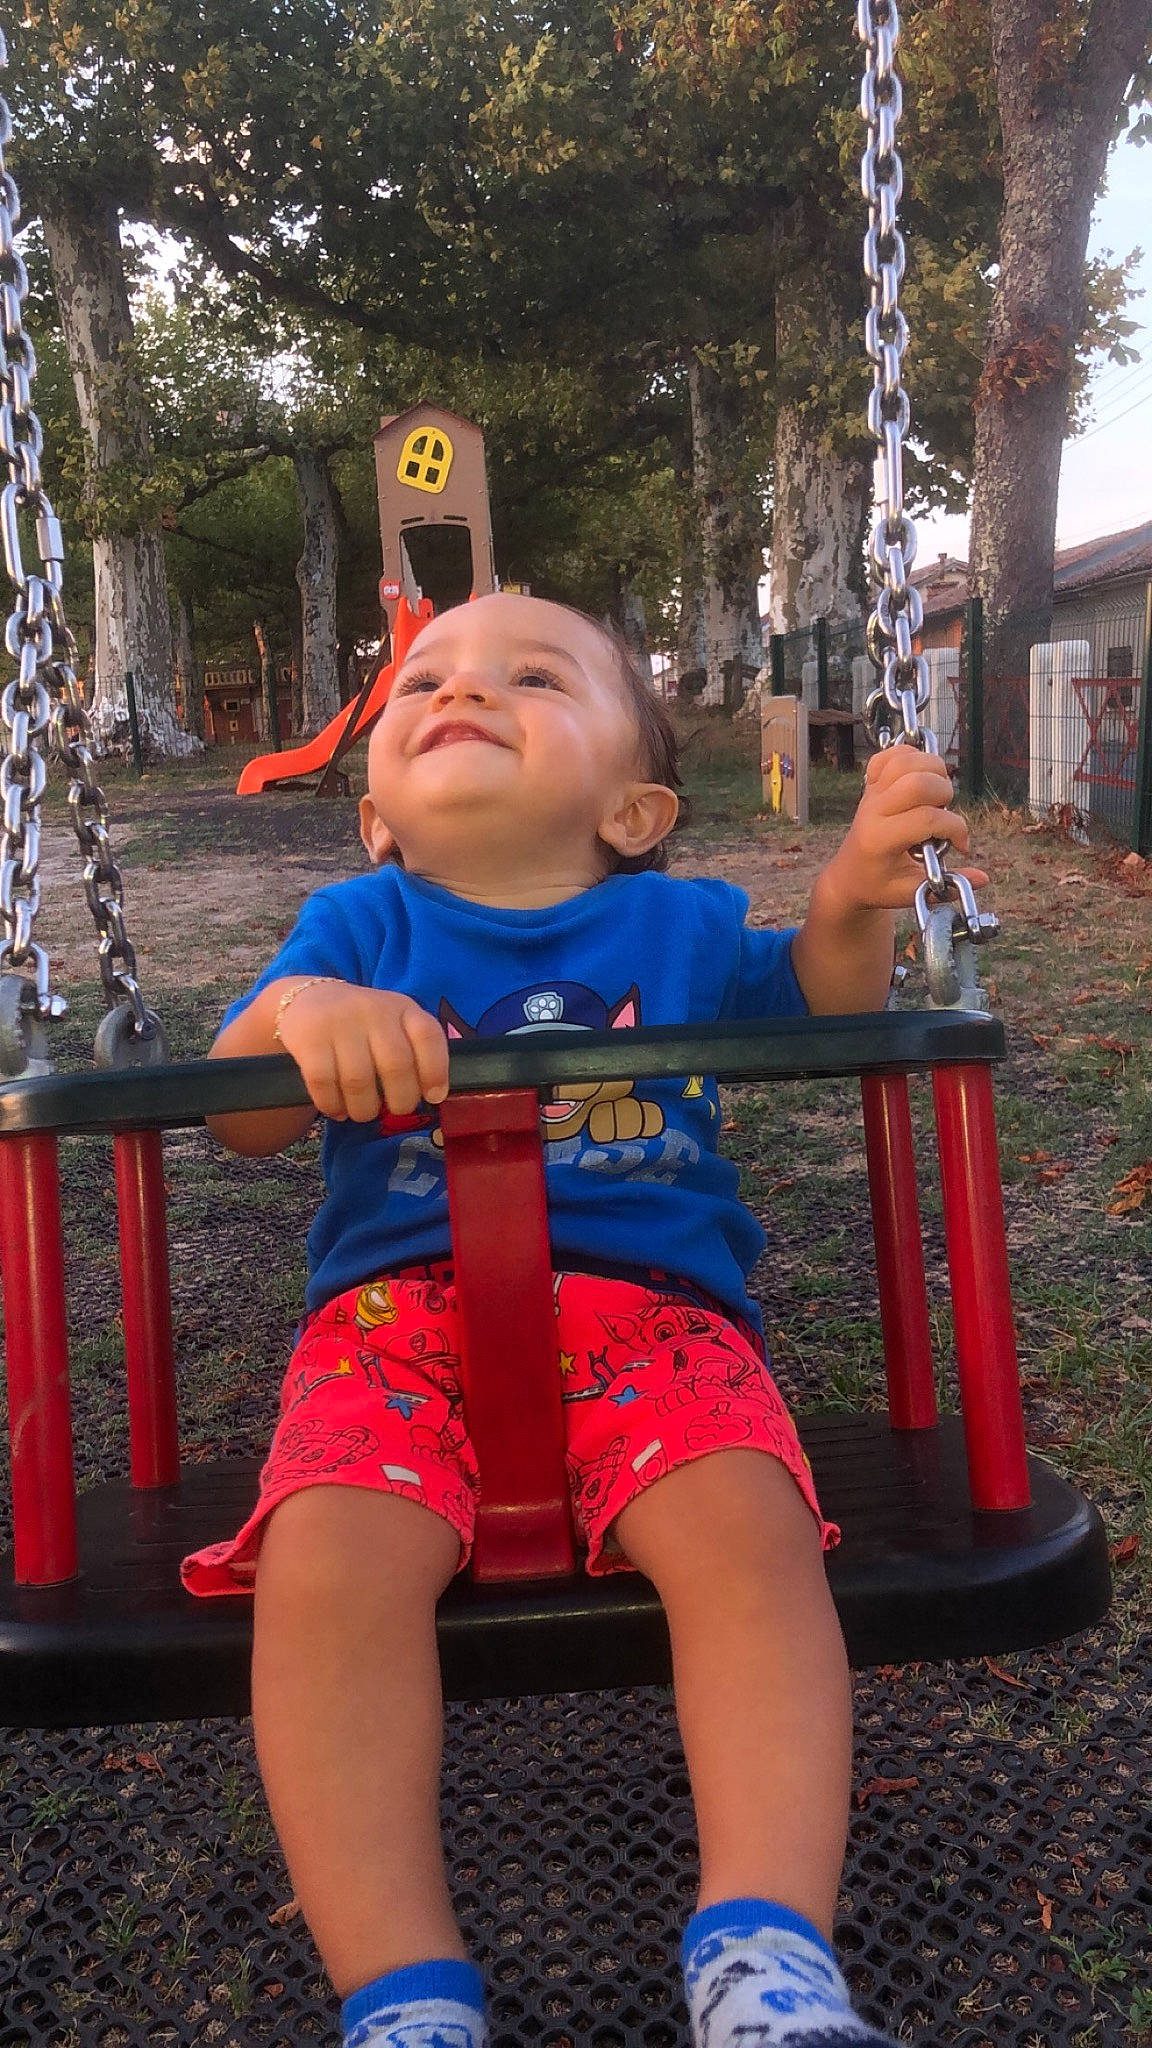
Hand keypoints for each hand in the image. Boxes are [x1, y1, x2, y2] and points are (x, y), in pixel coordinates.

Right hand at [274, 981, 449, 1121]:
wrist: (308, 998)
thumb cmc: (362, 1024)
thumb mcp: (394, 1023)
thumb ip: (413, 1052)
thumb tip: (432, 1098)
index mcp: (402, 1007)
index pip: (428, 1036)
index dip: (435, 1071)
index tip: (433, 1097)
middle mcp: (373, 1010)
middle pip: (395, 1065)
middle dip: (401, 1100)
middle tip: (396, 1110)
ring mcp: (339, 1022)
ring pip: (358, 1080)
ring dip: (364, 1109)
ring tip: (364, 1113)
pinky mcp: (309, 1038)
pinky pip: (323, 1083)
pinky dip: (332, 1105)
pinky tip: (337, 1110)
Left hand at [824, 746, 989, 913]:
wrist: (849, 874)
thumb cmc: (880, 885)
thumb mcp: (911, 893)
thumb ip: (946, 886)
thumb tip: (982, 878)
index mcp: (880, 839)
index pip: (927, 819)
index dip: (954, 829)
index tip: (960, 846)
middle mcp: (873, 810)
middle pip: (917, 783)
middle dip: (944, 795)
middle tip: (944, 814)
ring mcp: (871, 792)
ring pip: (906, 761)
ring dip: (932, 771)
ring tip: (937, 795)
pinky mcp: (870, 781)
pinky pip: (891, 754)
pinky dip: (913, 757)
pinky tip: (921, 778)